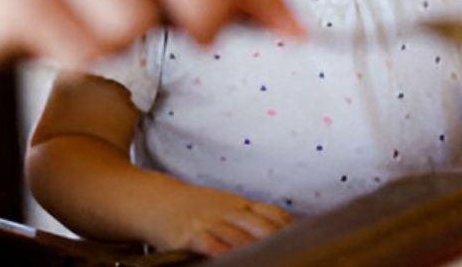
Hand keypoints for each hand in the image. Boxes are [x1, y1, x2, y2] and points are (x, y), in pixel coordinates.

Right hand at [149, 183, 291, 254]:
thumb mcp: (224, 205)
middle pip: (261, 227)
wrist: (153, 200)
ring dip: (256, 251)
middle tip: (294, 257)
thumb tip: (285, 228)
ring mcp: (208, 222)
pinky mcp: (190, 236)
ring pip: (240, 238)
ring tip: (271, 261)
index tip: (308, 244)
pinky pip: (211, 246)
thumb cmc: (193, 208)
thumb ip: (251, 217)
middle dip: (279, 244)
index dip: (290, 231)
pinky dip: (224, 254)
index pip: (273, 215)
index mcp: (239, 204)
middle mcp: (227, 211)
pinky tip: (232, 261)